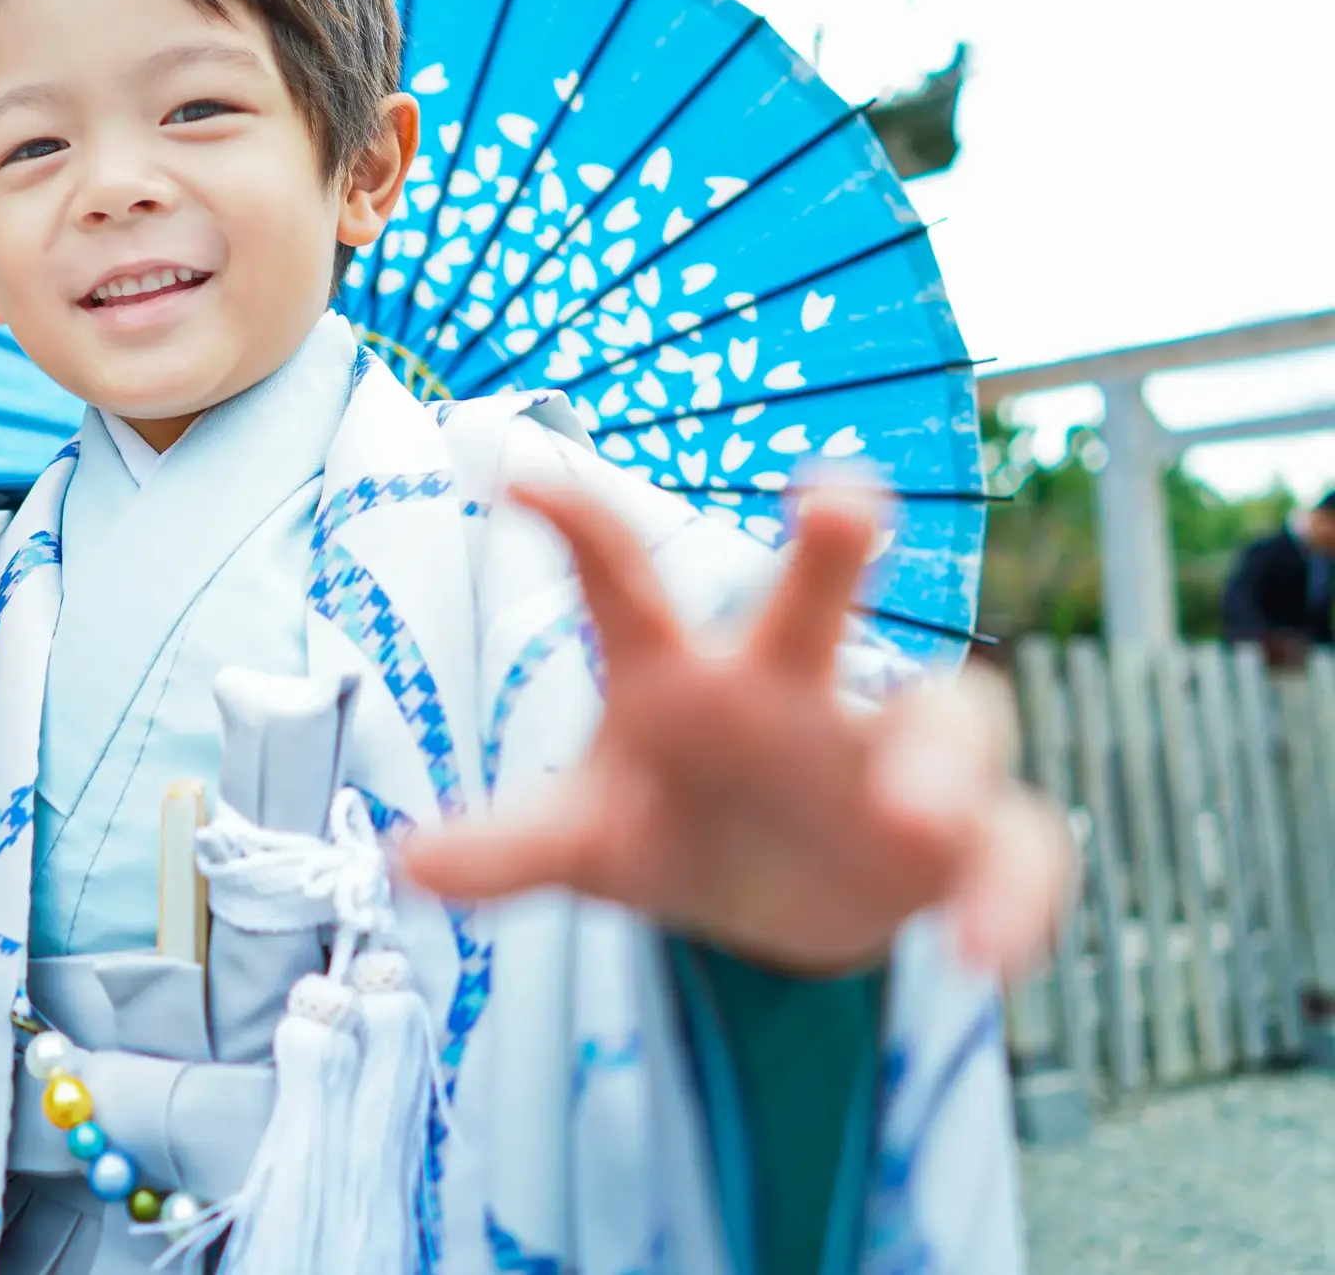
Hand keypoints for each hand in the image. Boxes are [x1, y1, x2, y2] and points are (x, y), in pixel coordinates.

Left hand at [398, 475, 1072, 977]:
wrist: (779, 908)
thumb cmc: (674, 828)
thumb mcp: (588, 842)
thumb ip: (510, 850)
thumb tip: (409, 863)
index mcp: (684, 676)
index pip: (625, 586)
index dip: (576, 523)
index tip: (513, 469)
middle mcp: (793, 689)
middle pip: (816, 600)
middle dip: (832, 544)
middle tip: (835, 498)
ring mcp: (892, 754)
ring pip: (947, 713)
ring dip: (935, 756)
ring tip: (910, 815)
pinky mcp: (969, 835)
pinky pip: (1016, 847)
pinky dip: (1009, 897)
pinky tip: (981, 956)